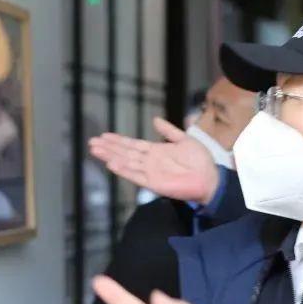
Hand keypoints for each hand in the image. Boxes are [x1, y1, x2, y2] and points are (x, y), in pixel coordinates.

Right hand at [89, 118, 219, 204]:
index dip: (118, 140)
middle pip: (125, 152)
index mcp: (156, 151)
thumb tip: (155, 119)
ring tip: (96, 150)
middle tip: (92, 142)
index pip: (132, 144)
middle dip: (109, 147)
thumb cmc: (200, 161)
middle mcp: (149, 161)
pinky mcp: (153, 183)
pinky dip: (123, 170)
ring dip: (111, 156)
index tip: (104, 135)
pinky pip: (135, 176)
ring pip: (126, 162)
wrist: (210, 178)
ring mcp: (150, 172)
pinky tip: (111, 164)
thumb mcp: (184, 139)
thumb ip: (169, 131)